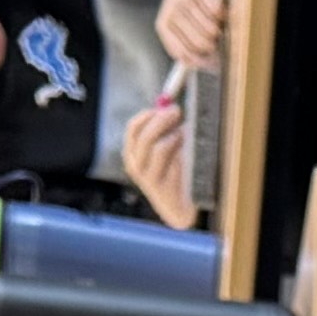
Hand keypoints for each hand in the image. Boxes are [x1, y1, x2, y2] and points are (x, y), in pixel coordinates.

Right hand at [116, 91, 204, 227]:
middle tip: (177, 111)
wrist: (183, 210)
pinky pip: (165, 158)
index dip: (150, 114)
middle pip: (143, 134)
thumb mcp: (172, 151)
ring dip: (171, 134)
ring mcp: (145, 177)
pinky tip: (183, 147)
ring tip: (183, 133)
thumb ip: (168, 130)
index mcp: (134, 154)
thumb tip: (170, 105)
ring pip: (155, 145)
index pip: (134, 127)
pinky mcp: (157, 186)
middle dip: (161, 119)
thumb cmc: (179, 177)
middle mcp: (135, 165)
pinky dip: (174, 147)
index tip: (166, 105)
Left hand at [158, 0, 229, 63]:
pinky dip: (222, 15)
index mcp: (164, 25)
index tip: (211, 62)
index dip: (200, 61)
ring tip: (216, 24)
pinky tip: (218, 12)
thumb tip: (202, 65)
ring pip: (211, 30)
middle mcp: (173, 13)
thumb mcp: (177, 27)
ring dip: (219, 30)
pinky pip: (217, 13)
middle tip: (216, 41)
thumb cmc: (185, 7)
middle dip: (213, 47)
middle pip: (200, 44)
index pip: (183, 54)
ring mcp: (186, 0)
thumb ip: (184, 47)